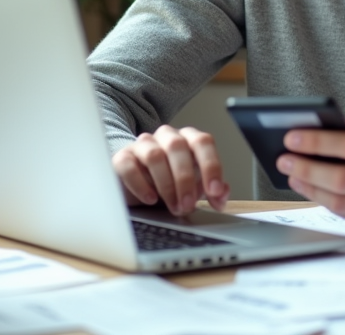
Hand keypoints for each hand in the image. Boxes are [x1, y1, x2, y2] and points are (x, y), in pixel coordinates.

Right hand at [111, 125, 229, 215]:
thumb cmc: (170, 183)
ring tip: (173, 207)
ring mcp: (143, 145)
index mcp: (188, 139)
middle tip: (188, 205)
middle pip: (177, 146)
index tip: (214, 191)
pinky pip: (129, 166)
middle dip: (185, 179)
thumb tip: (222, 193)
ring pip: (154, 155)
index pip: (203, 142)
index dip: (211, 165)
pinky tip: (150, 199)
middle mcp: (166, 136)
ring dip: (166, 185)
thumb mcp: (193, 187)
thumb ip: (211, 189)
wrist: (136, 185)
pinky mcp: (122, 157)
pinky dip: (141, 184)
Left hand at [276, 110, 344, 240]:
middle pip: (343, 178)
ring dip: (310, 187)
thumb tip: (339, 124)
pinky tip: (312, 188)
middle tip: (283, 157)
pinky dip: (326, 201)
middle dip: (307, 167)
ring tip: (293, 172)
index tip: (292, 136)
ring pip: (341, 202)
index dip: (319, 142)